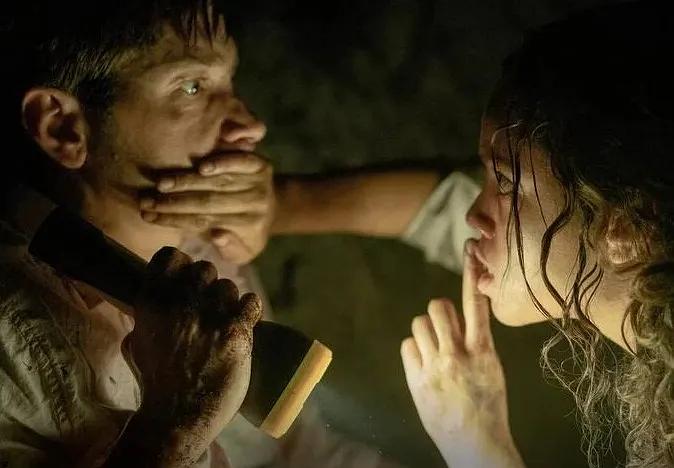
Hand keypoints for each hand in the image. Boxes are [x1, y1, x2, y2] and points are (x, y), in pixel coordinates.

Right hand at [118, 247, 261, 465]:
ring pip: (229, 287)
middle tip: (208, 309)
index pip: (172, 256)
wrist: (178, 416)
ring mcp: (210, 315)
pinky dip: (250, 311)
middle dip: (208, 286)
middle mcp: (180, 303)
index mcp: (152, 301)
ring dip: (229, 303)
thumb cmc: (156, 383)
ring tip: (223, 327)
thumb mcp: (136, 343)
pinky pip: (251, 302)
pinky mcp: (237, 331)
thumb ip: (145, 315)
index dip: (182, 265)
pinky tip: (243, 325)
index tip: (186, 279)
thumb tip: (151, 297)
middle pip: (205, 269)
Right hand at [140, 152, 274, 264]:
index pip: (202, 222)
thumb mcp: (243, 252)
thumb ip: (230, 249)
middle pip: (207, 202)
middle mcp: (253, 205)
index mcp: (247, 228)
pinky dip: (221, 163)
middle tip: (145, 200)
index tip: (147, 216)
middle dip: (172, 202)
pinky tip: (201, 167)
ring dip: (188, 181)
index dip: (173, 220)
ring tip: (161, 184)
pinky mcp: (261, 165)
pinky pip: (241, 162)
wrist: (277, 207)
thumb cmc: (249, 233)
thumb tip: (217, 233)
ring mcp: (258, 183)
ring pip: (218, 182)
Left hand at [400, 239, 523, 467]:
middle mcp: (458, 355)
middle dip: (439, 312)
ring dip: (425, 331)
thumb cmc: (486, 406)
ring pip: (419, 323)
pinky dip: (414, 350)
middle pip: (438, 307)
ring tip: (434, 351)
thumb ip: (476, 342)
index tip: (470, 250)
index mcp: (484, 352)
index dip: (471, 275)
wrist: (475, 445)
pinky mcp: (417, 380)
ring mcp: (436, 368)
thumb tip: (456, 319)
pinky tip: (423, 365)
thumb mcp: (491, 370)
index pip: (477, 306)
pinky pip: (407, 346)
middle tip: (444, 330)